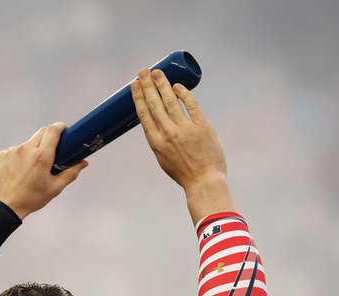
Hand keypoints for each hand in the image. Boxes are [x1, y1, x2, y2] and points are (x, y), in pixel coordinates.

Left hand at [0, 123, 88, 219]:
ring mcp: (13, 151)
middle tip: (53, 150)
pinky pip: (15, 150)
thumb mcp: (54, 188)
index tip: (65, 129)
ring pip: (28, 142)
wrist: (4, 206)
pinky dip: (20, 156)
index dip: (61, 126)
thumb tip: (83, 163)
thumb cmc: (31, 199)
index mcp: (41, 156)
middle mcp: (26, 149)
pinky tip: (20, 170)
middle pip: (42, 132)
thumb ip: (70, 173)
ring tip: (33, 167)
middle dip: (49, 137)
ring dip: (34, 149)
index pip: (53, 130)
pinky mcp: (2, 155)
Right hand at [131, 68, 237, 222]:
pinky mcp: (203, 127)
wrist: (204, 181)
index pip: (144, 113)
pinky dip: (183, 94)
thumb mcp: (163, 158)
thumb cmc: (183, 172)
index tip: (134, 84)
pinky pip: (192, 105)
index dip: (138, 96)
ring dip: (163, 84)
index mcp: (156, 141)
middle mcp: (168, 133)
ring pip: (171, 101)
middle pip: (155, 103)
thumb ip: (158, 140)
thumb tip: (156, 122)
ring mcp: (185, 129)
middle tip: (143, 71)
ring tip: (157, 73)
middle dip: (148, 85)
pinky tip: (177, 87)